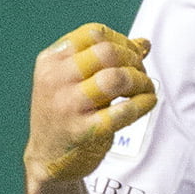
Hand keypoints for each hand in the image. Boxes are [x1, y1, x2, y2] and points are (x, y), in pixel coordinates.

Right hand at [25, 24, 157, 184]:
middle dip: (133, 60)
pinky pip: (122, 111)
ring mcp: (67, 106)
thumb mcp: (75, 81)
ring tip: (145, 88)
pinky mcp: (83, 132)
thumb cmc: (65, 114)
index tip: (133, 55)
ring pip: (115, 78)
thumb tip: (144, 44)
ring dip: (140, 80)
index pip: (93, 33)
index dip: (122, 40)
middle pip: (107, 52)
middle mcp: (55, 79)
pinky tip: (147, 102)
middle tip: (141, 73)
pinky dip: (142, 103)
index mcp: (51, 60)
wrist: (46, 159)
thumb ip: (106, 60)